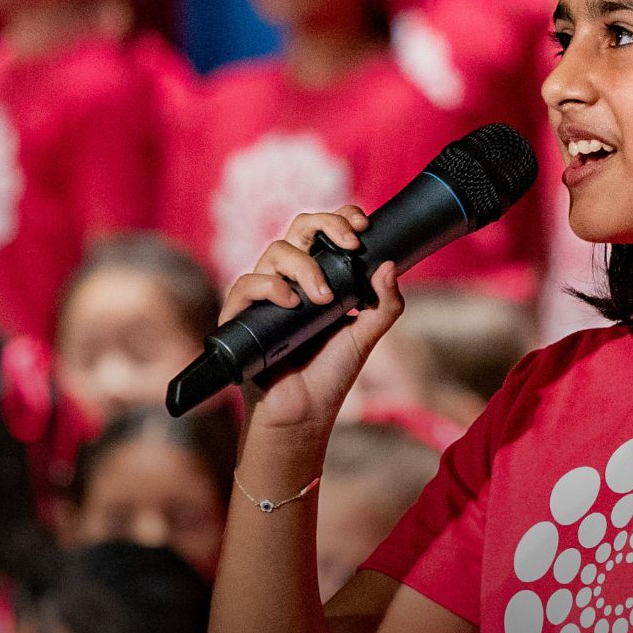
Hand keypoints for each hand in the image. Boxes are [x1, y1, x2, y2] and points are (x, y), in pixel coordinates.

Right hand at [219, 206, 405, 433]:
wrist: (304, 414)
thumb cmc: (330, 375)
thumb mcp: (365, 336)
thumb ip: (384, 304)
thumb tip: (391, 265)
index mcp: (316, 278)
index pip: (322, 232)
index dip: (340, 218)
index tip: (363, 225)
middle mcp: (288, 280)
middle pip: (298, 229)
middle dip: (325, 225)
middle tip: (350, 245)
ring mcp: (263, 296)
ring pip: (275, 252)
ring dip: (304, 267)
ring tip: (323, 298)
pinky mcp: (241, 316)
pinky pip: (246, 284)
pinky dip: (269, 287)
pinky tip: (290, 302)